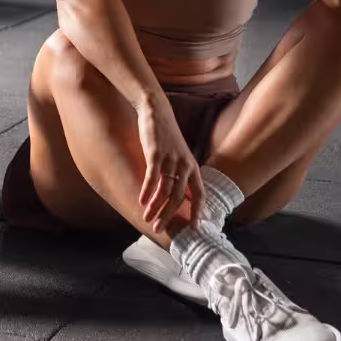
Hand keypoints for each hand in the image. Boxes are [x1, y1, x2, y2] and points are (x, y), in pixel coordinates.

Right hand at [137, 103, 205, 232]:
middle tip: (158, 229)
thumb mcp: (179, 156)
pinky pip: (152, 177)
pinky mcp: (155, 153)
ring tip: (147, 219)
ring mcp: (170, 159)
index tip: (195, 229)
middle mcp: (185, 165)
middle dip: (168, 216)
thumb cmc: (167, 136)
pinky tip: (141, 201)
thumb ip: (181, 175)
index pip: (200, 194)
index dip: (199, 212)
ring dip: (155, 207)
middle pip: (179, 197)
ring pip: (165, 191)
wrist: (157, 111)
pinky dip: (146, 191)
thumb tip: (180, 197)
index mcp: (193, 167)